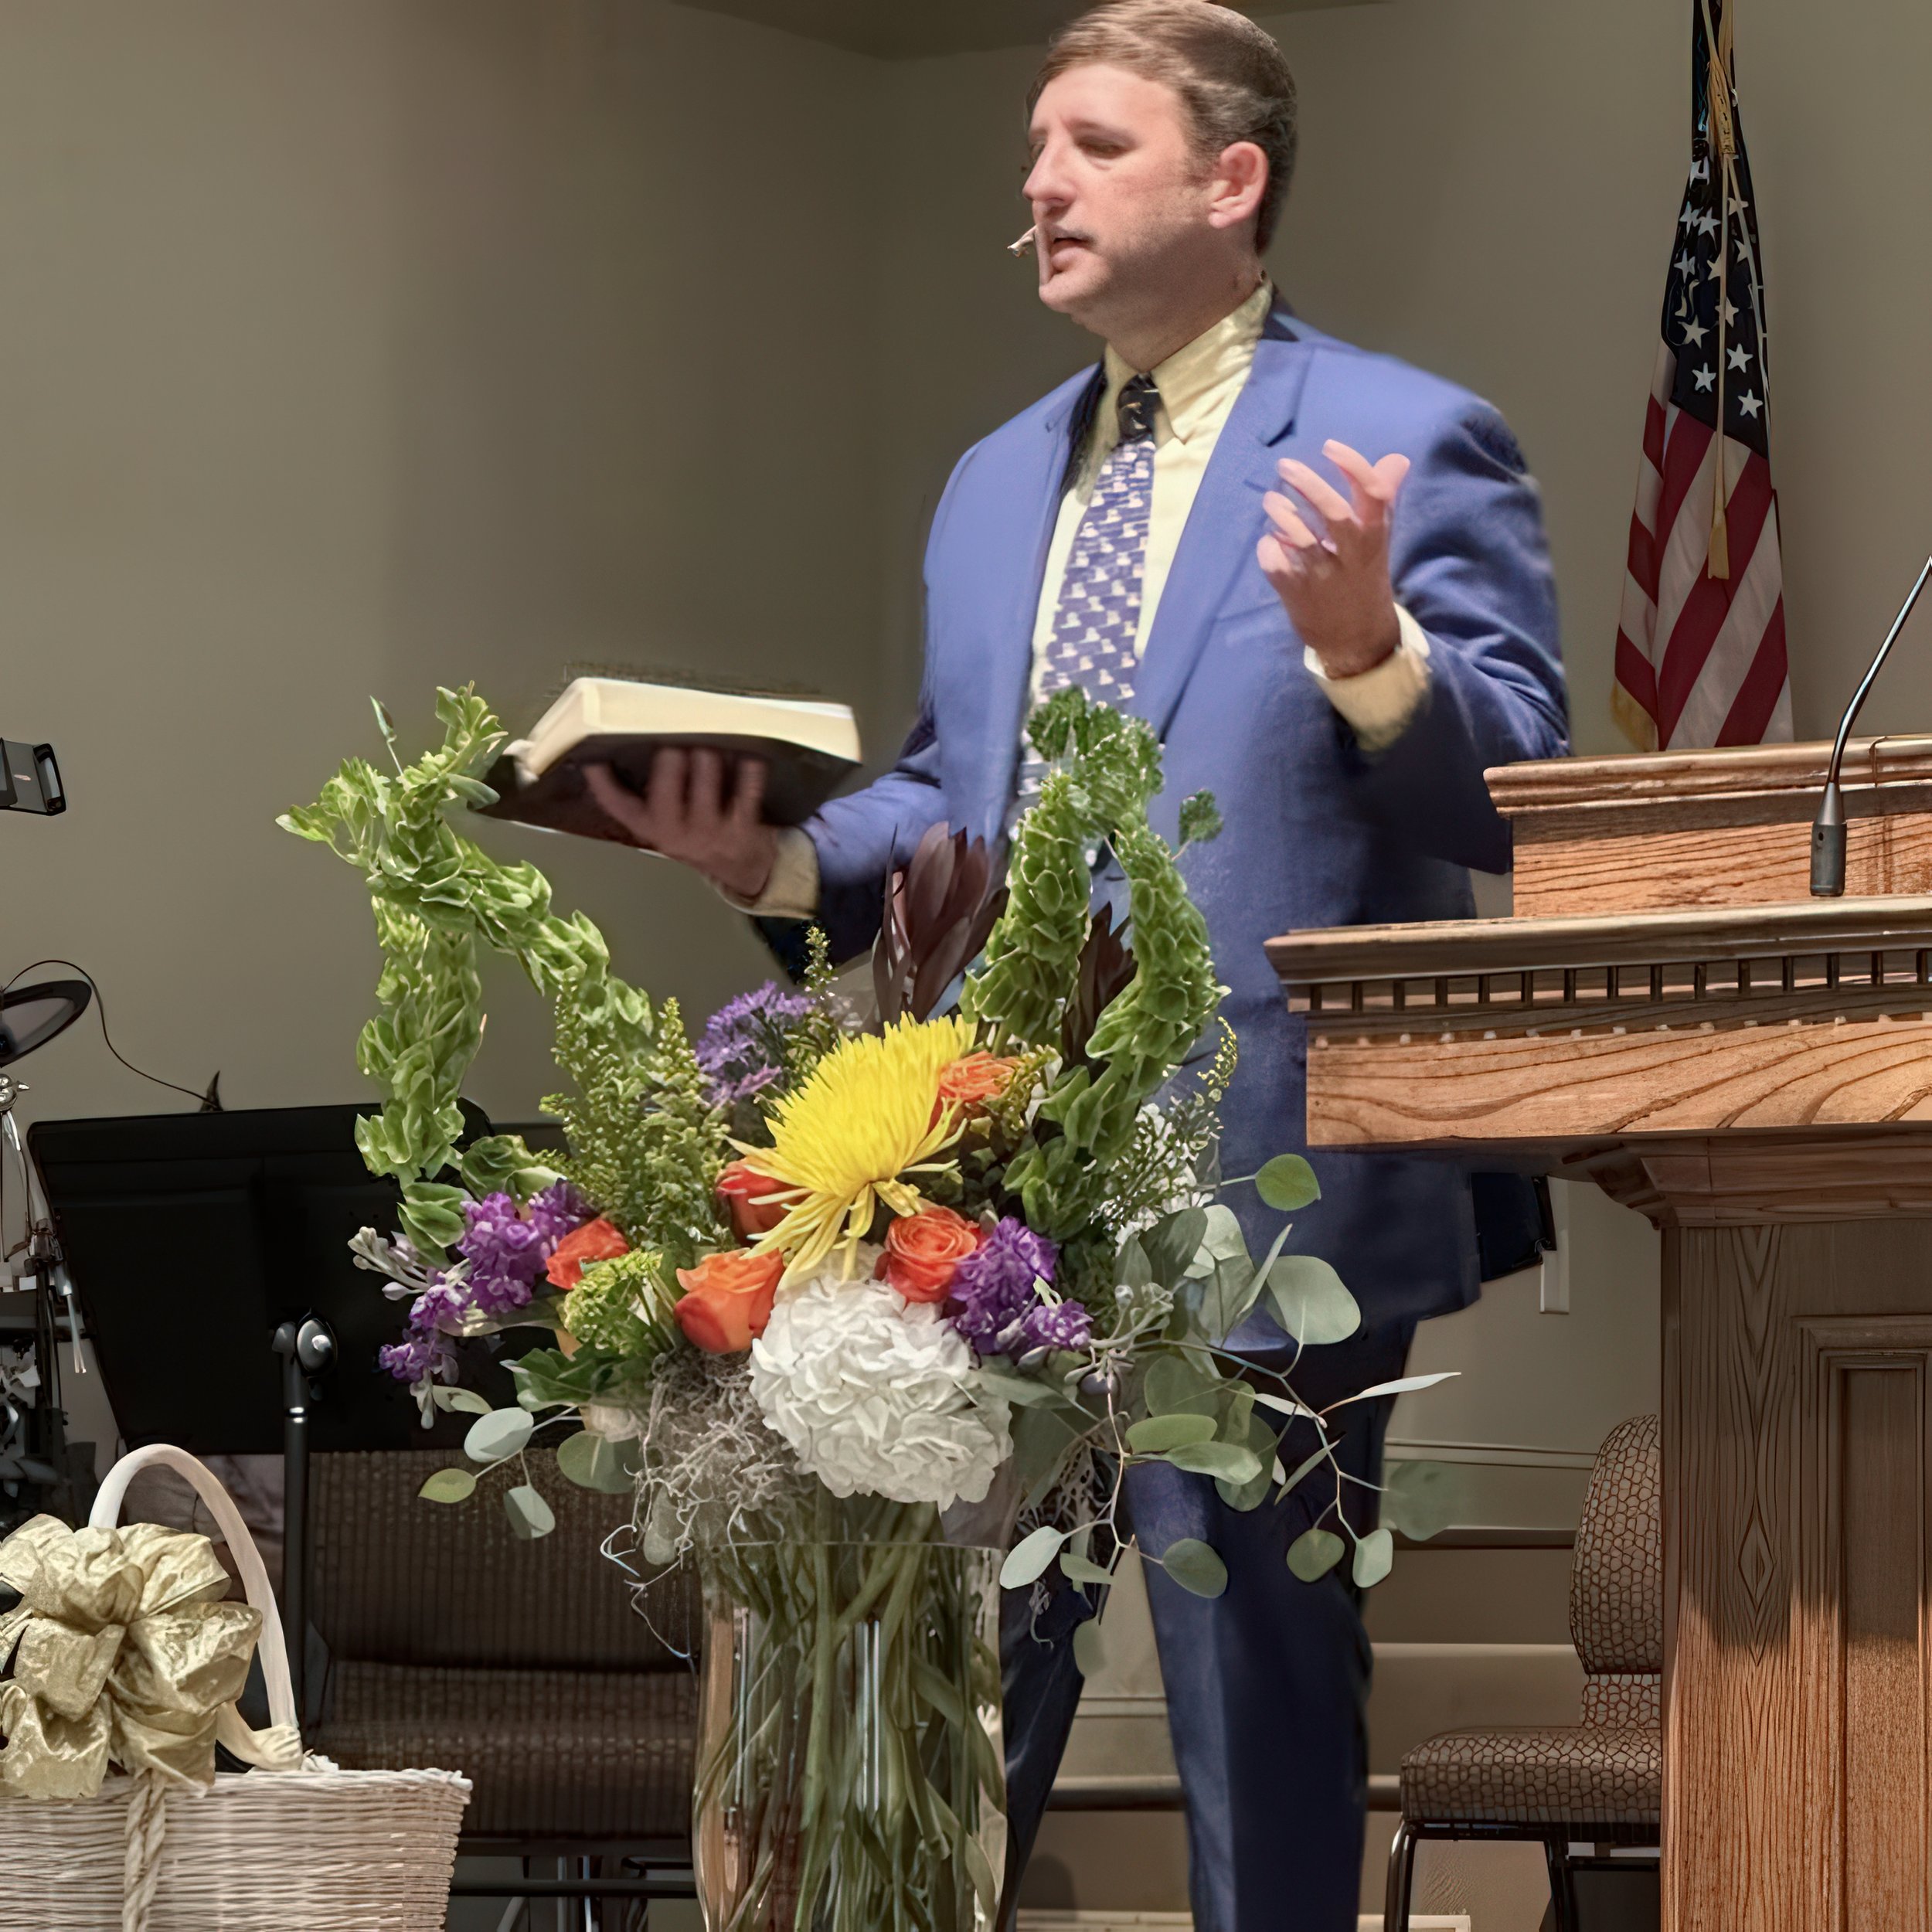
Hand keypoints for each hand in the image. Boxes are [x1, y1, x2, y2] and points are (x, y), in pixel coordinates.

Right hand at [586, 749, 777, 902]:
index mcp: (649, 826)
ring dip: (709, 753)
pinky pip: (746, 788)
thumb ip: (645, 795)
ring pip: (706, 774)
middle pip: (667, 779)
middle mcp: (674, 831)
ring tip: (711, 744)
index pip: (617, 804)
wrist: (738, 865)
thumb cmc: (697, 833)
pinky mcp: (740, 827)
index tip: (593, 759)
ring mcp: (708, 830)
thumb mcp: (663, 822)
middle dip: (673, 754)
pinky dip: (749, 770)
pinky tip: (748, 759)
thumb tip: (625, 750)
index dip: (602, 781)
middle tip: (678, 740)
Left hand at [1257, 439, 1410, 678]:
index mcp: (1374, 538)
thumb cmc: (1365, 581)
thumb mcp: (1379, 542)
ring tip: (1271, 500)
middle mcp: (1351, 556)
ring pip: (1300, 539)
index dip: (1353, 466)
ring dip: (1282, 514)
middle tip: (1285, 466)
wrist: (1357, 642)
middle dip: (1308, 484)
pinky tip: (1270, 541)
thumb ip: (1380, 500)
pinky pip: (1276, 565)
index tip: (1331, 447)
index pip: (1374, 494)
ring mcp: (1323, 577)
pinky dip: (1268, 548)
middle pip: (1334, 513)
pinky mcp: (1297, 595)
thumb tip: (1395, 459)